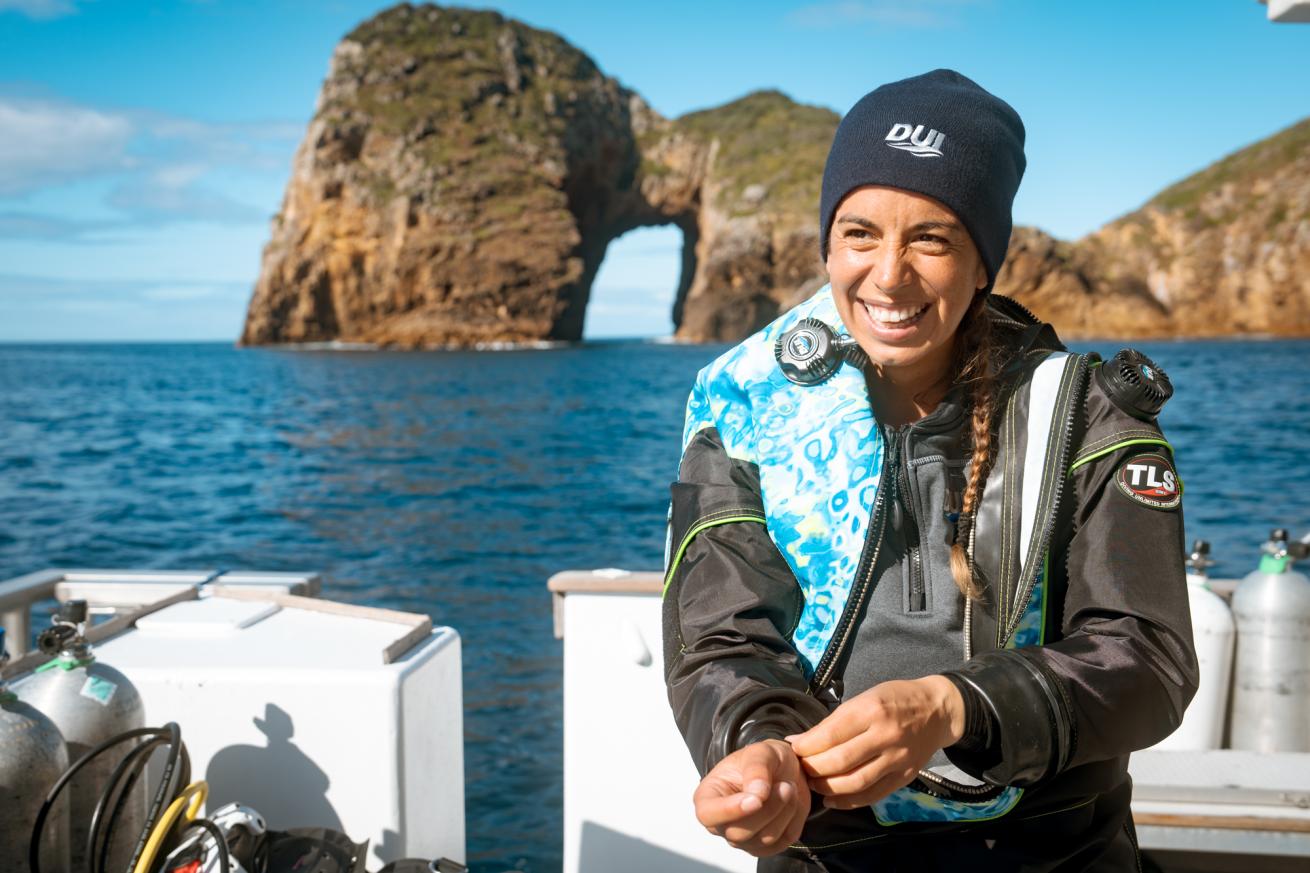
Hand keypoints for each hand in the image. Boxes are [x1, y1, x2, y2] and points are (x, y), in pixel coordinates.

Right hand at [693, 739, 810, 856]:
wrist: (782, 769)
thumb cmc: (762, 760)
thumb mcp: (759, 752)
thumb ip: (756, 769)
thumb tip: (757, 793)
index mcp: (708, 797)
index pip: (708, 814)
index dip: (730, 810)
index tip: (756, 799)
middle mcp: (721, 824)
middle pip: (739, 833)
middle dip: (768, 809)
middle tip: (786, 785)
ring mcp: (742, 839)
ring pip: (764, 839)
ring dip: (784, 812)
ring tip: (789, 787)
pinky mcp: (765, 848)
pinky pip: (782, 842)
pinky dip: (792, 822)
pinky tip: (791, 803)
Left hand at [786, 675, 964, 809]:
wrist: (938, 710)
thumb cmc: (895, 698)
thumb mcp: (864, 698)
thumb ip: (834, 721)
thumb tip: (799, 741)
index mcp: (871, 710)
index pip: (831, 734)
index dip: (807, 747)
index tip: (794, 750)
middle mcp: (885, 735)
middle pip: (841, 761)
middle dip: (814, 769)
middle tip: (800, 770)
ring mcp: (897, 758)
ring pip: (855, 782)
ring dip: (828, 788)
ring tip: (813, 785)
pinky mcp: (905, 776)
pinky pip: (873, 795)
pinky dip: (849, 801)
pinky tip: (832, 800)